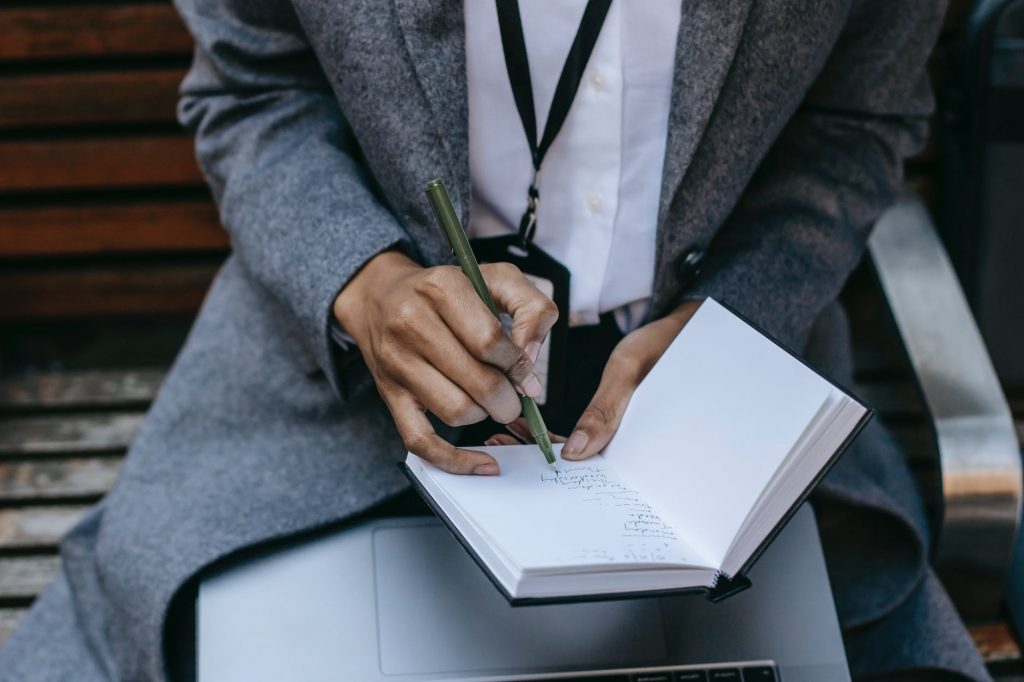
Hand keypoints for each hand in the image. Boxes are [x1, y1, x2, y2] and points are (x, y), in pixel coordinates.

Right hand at [333, 250, 557, 474]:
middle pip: (478, 381)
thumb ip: (531, 308)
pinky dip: (454, 460)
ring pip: (456, 411)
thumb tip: (530, 361)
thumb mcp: (496, 277)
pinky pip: (420, 441)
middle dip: (508, 398)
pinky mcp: (390, 394)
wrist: (380, 295)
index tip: (527, 375)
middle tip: (515, 397)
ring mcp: (397, 362)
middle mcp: (412, 323)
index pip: (491, 342)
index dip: (519, 366)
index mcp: (441, 288)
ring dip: (484, 415)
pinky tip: (482, 464)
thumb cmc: (445, 290)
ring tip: (488, 401)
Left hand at [485, 299, 702, 458]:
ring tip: (503, 431)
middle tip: (498, 442)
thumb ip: (605, 411)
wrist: (689, 328)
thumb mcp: (630, 369)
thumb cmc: (667, 344)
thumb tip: (575, 452)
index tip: (512, 451)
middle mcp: (626, 441)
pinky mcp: (611, 417)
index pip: (588, 464)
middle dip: (537, 453)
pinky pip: (579, 430)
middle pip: (578, 459)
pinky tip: (524, 417)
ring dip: (540, 439)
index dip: (548, 460)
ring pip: (575, 447)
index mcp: (637, 441)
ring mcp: (617, 430)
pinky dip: (552, 426)